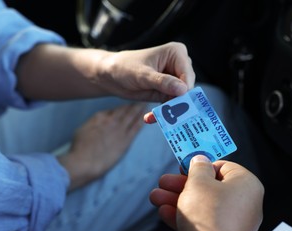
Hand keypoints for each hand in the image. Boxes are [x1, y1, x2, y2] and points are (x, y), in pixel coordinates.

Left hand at [16, 42, 194, 105]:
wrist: (102, 73)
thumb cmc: (117, 68)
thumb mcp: (139, 76)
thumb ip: (162, 84)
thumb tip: (183, 91)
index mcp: (175, 53)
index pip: (190, 75)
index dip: (185, 92)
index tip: (176, 106)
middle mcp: (175, 63)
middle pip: (187, 88)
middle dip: (177, 104)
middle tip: (165, 116)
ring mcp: (169, 77)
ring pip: (180, 99)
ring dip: (169, 111)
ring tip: (153, 117)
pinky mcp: (162, 89)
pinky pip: (170, 104)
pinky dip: (163, 112)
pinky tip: (151, 117)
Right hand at [58, 103, 145, 190]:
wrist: (84, 161)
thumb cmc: (79, 149)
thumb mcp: (82, 131)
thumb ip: (92, 125)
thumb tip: (97, 125)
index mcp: (99, 117)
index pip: (114, 110)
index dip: (121, 108)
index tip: (127, 107)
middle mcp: (111, 120)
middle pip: (125, 109)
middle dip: (133, 105)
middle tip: (141, 100)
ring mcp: (119, 129)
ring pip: (132, 115)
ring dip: (140, 109)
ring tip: (146, 104)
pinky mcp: (126, 140)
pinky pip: (136, 127)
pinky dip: (142, 120)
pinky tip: (147, 117)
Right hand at [150, 155, 263, 230]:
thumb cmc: (211, 219)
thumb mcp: (198, 182)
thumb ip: (198, 167)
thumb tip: (200, 160)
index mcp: (247, 184)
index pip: (224, 166)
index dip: (202, 164)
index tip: (186, 165)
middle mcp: (245, 203)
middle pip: (209, 187)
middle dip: (182, 184)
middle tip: (166, 181)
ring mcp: (234, 223)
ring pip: (202, 205)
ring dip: (178, 199)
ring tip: (157, 196)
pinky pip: (203, 222)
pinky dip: (185, 216)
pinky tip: (165, 212)